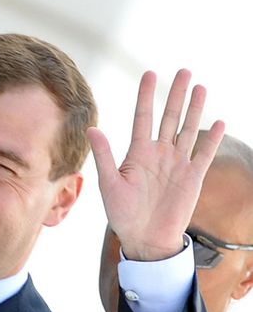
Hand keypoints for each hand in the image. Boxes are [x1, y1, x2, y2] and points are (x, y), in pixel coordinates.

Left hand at [87, 69, 224, 260]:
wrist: (145, 240)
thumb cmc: (123, 215)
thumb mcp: (110, 184)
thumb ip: (104, 156)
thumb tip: (91, 129)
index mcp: (137, 154)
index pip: (143, 117)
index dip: (147, 96)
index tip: (150, 73)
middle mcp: (158, 154)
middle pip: (168, 118)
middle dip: (176, 95)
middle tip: (183, 71)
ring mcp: (177, 164)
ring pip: (188, 130)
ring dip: (194, 109)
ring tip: (200, 87)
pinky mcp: (192, 177)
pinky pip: (204, 154)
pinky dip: (212, 139)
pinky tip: (219, 122)